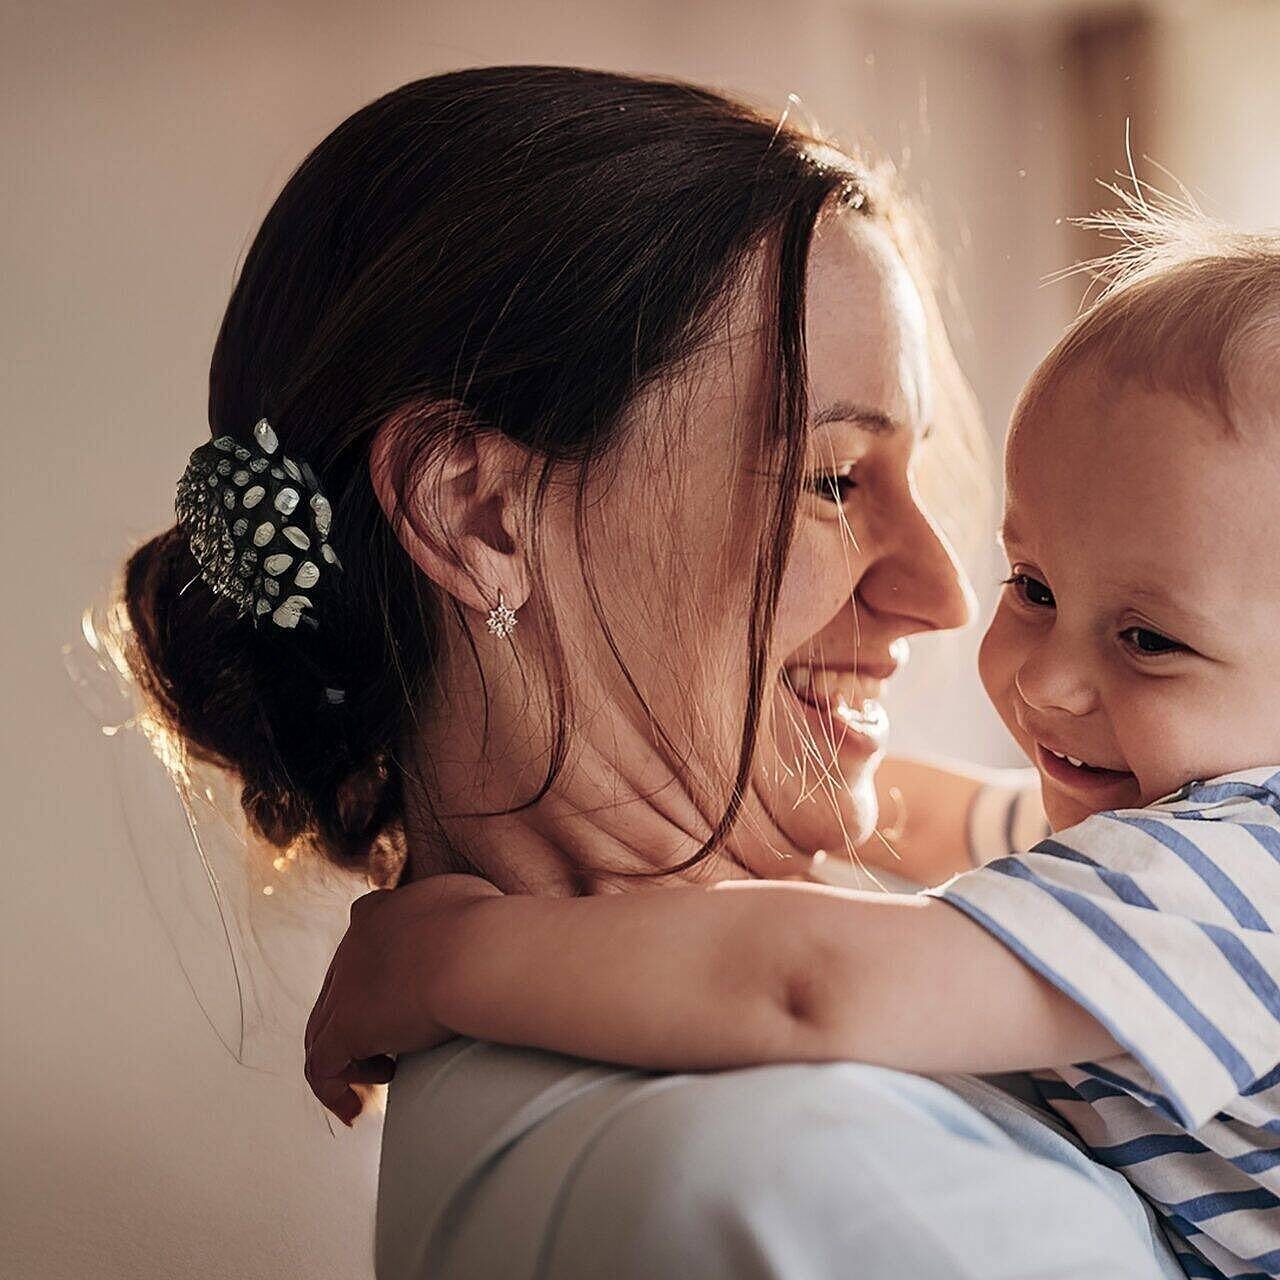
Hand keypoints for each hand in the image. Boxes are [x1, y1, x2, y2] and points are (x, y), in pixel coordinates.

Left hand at [304, 873, 499, 1125]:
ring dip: (349, 1055)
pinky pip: (322, 1066)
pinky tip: (357, 1107)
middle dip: (361, 1017)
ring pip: (323, 1028)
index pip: (363, 938)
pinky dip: (334, 1088)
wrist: (480, 950)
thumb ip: (459, 916)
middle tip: (390, 1044)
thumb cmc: (492, 927)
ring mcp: (345, 986)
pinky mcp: (347, 1027)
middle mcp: (354, 944)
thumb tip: (477, 931)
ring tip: (381, 1077)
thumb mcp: (474, 902)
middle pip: (339, 987)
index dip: (375, 971)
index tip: (398, 994)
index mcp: (381, 910)